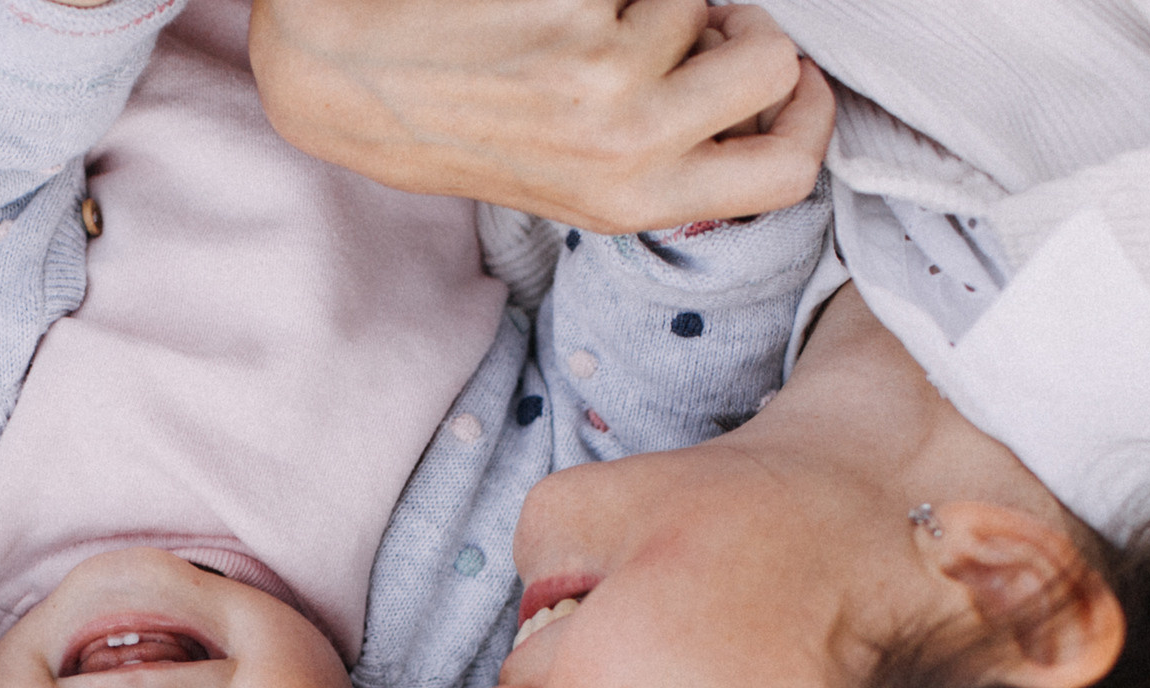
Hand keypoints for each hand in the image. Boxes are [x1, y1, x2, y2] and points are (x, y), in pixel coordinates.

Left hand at [248, 0, 831, 231]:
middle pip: (773, 64)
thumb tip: (750, 107)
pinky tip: (541, 6)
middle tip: (681, 26)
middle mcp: (632, 149)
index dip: (806, 115)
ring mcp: (609, 75)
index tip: (788, 81)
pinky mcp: (583, 8)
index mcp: (634, 205)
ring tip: (575, 21)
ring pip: (701, 0)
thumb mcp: (562, 182)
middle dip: (736, 30)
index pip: (787, 174)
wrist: (343, 73)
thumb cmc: (447, 120)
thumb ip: (657, 161)